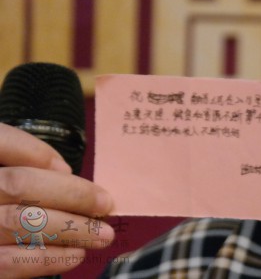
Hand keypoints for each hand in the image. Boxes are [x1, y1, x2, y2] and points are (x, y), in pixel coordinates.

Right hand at [0, 123, 114, 277]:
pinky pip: (9, 263)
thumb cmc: (2, 195)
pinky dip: (47, 258)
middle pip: (20, 186)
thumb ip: (19, 158)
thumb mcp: (2, 166)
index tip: (68, 168)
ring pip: (18, 223)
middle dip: (71, 194)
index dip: (38, 152)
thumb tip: (62, 171)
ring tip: (102, 235)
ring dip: (69, 229)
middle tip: (106, 205)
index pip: (2, 142)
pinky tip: (76, 254)